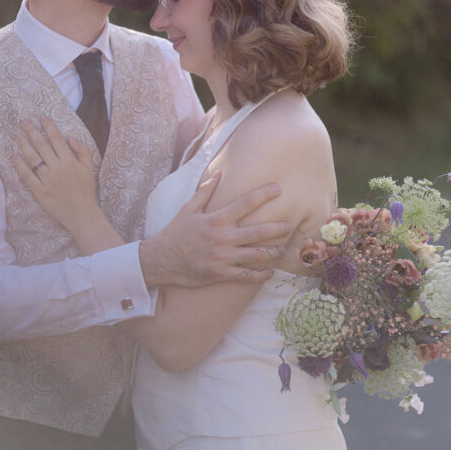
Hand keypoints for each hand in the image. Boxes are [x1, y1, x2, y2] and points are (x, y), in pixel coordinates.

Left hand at [13, 117, 96, 229]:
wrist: (82, 215)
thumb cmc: (86, 191)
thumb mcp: (90, 168)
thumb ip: (82, 150)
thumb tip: (69, 137)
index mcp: (70, 161)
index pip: (57, 139)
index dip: (49, 127)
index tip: (42, 117)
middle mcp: (57, 168)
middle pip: (42, 145)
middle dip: (32, 131)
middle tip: (24, 121)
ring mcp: (47, 179)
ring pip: (32, 158)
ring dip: (23, 144)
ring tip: (17, 135)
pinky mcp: (39, 191)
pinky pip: (27, 175)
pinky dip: (19, 164)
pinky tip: (14, 155)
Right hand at [139, 175, 291, 287]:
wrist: (161, 260)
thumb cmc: (175, 232)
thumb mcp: (188, 209)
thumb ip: (205, 191)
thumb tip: (218, 173)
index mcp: (217, 220)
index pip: (246, 203)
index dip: (264, 194)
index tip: (279, 188)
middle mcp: (223, 238)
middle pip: (258, 232)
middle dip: (277, 228)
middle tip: (289, 225)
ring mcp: (224, 258)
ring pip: (257, 255)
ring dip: (273, 252)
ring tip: (283, 250)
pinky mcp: (222, 274)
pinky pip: (247, 276)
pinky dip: (261, 274)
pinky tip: (270, 272)